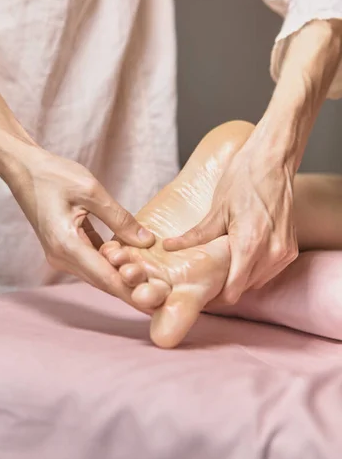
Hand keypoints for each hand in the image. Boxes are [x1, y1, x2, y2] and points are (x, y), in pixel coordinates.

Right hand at [5, 145, 154, 298]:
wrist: (24, 169)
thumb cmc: (54, 175)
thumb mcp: (91, 191)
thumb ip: (119, 218)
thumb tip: (146, 241)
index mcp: (66, 245)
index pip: (105, 278)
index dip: (132, 294)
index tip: (154, 306)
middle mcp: (61, 257)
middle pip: (103, 281)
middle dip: (132, 291)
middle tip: (162, 299)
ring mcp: (61, 254)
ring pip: (98, 273)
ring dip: (123, 278)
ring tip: (152, 286)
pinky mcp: (64, 247)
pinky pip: (92, 261)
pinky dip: (111, 264)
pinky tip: (132, 265)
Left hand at [163, 143, 298, 303]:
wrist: (274, 160)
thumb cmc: (244, 179)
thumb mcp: (216, 209)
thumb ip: (195, 236)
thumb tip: (168, 247)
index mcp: (249, 246)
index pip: (231, 292)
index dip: (214, 297)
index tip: (200, 292)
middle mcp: (271, 253)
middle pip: (243, 289)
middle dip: (224, 287)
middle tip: (204, 279)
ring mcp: (284, 252)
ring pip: (256, 282)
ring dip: (240, 279)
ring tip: (221, 267)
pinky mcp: (291, 248)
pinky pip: (269, 271)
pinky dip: (254, 269)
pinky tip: (240, 256)